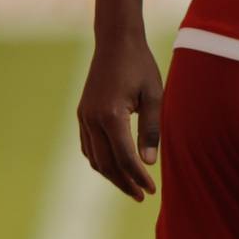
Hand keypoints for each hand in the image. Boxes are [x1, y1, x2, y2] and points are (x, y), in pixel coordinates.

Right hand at [77, 34, 162, 200]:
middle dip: (125, 183)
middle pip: (106, 163)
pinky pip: (88, 146)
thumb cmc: (141, 67)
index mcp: (111, 115)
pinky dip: (101, 161)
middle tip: (143, 196)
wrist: (116, 42)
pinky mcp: (82, 113)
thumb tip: (149, 163)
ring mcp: (83, 116)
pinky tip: (116, 168)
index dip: (139, 177)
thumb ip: (152, 130)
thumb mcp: (155, 97)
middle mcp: (92, 118)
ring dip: (112, 175)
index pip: (125, 158)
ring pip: (94, 157)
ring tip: (131, 187)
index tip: (152, 190)